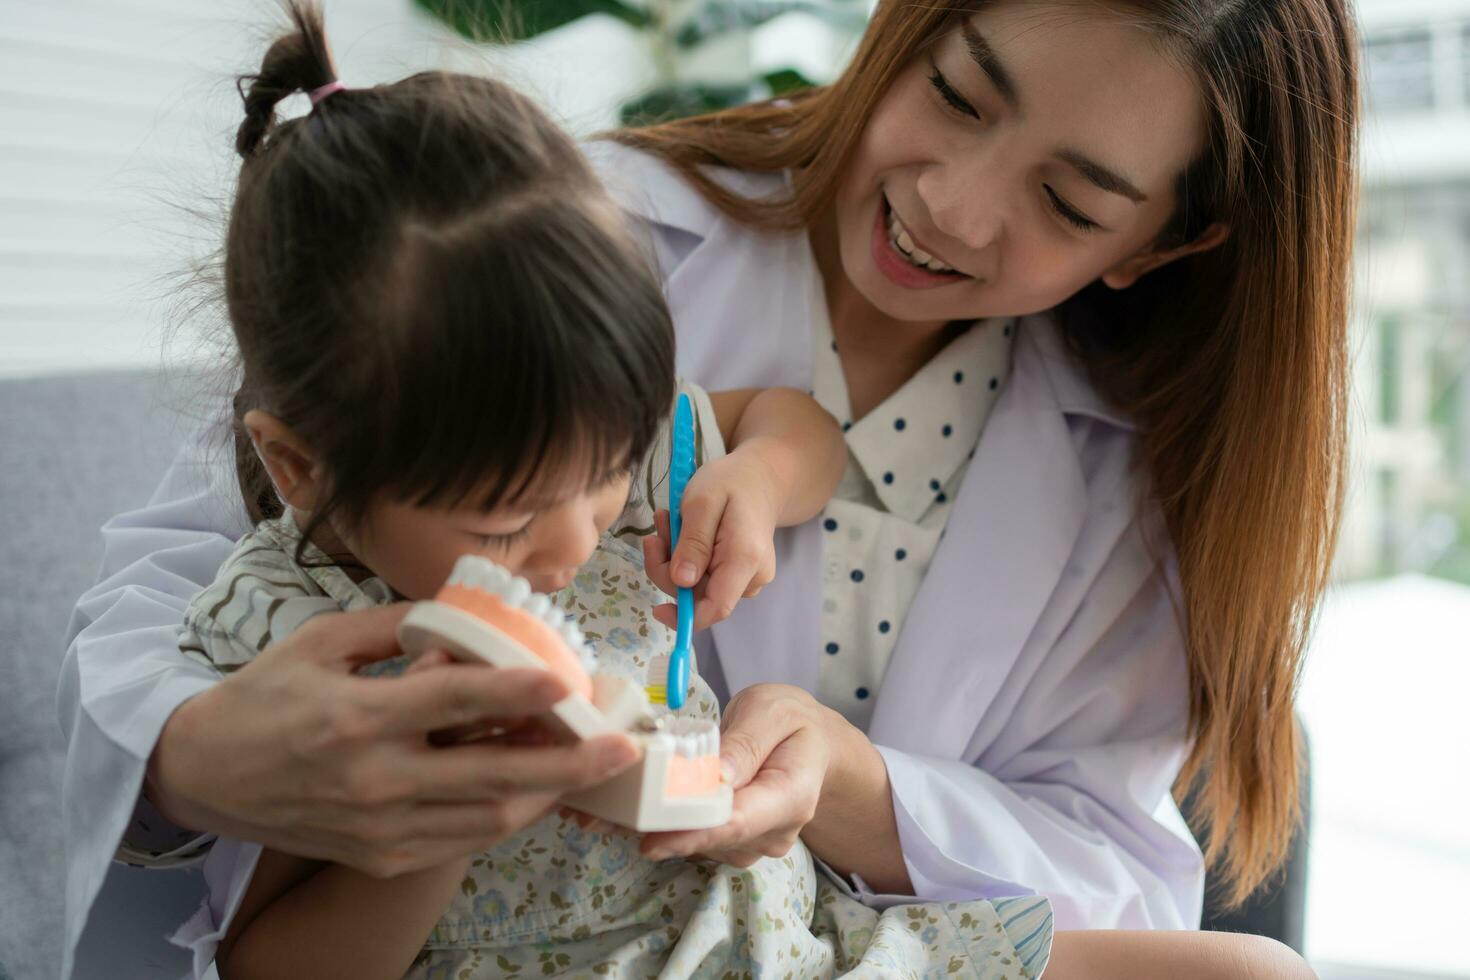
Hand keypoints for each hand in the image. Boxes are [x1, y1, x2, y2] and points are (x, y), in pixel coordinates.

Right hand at [147, 604, 640, 877]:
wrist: (205, 776)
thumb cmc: (264, 696)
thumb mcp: (322, 640)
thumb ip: (397, 626)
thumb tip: (466, 613)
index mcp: (356, 717)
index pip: (453, 702)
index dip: (515, 693)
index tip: (568, 682)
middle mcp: (374, 781)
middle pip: (491, 778)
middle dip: (568, 765)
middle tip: (622, 747)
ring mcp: (380, 829)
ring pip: (487, 820)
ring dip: (547, 794)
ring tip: (590, 765)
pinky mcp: (382, 858)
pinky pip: (461, 839)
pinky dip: (504, 813)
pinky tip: (535, 786)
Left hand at [638, 683, 832, 866]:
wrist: (809, 745)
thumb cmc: (791, 722)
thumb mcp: (771, 712)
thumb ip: (745, 742)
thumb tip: (714, 774)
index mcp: (792, 795)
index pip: (738, 822)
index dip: (692, 834)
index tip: (651, 841)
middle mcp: (776, 832)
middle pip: (713, 838)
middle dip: (665, 827)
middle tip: (614, 811)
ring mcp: (757, 844)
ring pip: (701, 843)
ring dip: (666, 824)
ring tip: (633, 796)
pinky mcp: (737, 846)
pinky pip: (699, 840)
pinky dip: (674, 823)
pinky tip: (655, 802)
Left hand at [642, 450, 780, 630]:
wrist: (760, 478)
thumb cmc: (731, 483)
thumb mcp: (702, 502)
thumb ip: (692, 543)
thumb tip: (682, 582)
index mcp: (745, 558)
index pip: (717, 607)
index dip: (685, 617)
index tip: (656, 609)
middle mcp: (752, 576)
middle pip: (699, 596)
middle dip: (668, 568)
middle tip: (658, 528)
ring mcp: (747, 578)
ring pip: (697, 587)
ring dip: (673, 559)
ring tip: (669, 521)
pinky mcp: (738, 575)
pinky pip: (703, 577)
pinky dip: (685, 558)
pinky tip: (682, 531)